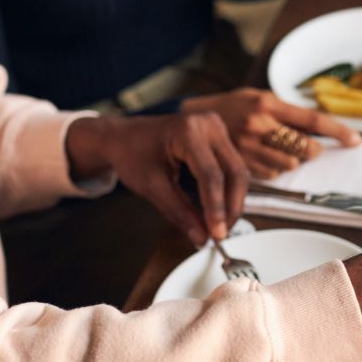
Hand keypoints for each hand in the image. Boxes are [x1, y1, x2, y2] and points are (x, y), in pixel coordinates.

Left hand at [66, 114, 249, 245]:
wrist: (123, 135)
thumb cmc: (132, 154)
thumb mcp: (151, 186)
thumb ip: (179, 212)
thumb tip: (202, 237)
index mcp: (188, 130)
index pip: (211, 175)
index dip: (216, 208)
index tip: (217, 235)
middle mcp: (209, 124)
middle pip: (234, 172)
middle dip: (231, 207)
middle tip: (222, 234)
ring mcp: (217, 127)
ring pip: (238, 171)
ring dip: (232, 201)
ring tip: (220, 225)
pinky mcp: (220, 137)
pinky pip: (232, 167)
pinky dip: (227, 191)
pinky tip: (220, 209)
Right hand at [181, 88, 361, 178]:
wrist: (190, 117)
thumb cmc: (231, 107)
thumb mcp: (258, 98)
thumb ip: (286, 112)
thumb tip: (320, 130)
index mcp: (267, 103)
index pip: (312, 119)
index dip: (338, 131)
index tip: (355, 140)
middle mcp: (259, 123)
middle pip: (304, 148)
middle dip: (310, 151)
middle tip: (307, 148)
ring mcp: (247, 146)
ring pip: (289, 165)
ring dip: (290, 162)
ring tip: (276, 150)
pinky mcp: (239, 163)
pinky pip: (270, 175)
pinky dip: (273, 170)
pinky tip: (262, 158)